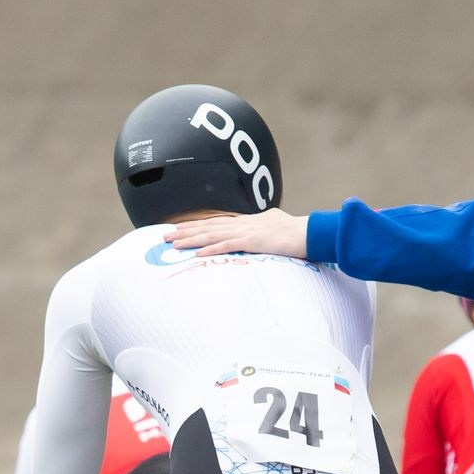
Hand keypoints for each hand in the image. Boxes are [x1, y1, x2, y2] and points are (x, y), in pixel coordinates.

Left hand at [164, 209, 309, 259]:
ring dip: (192, 239)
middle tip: (164, 234)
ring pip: (213, 234)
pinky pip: (228, 246)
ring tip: (173, 243)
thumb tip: (256, 234)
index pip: (216, 223)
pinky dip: (212, 248)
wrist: (310, 233)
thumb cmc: (296, 233)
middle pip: (208, 226)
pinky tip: (198, 252)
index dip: (196, 225)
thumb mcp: (275, 227)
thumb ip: (261, 230)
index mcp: (248, 221)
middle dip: (185, 230)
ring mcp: (247, 232)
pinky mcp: (253, 242)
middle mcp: (243, 224)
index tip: (179, 228)